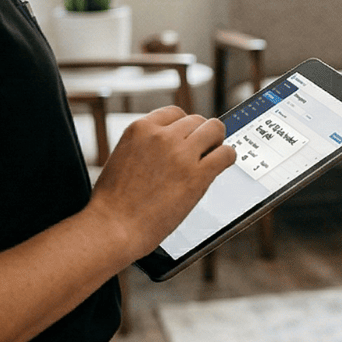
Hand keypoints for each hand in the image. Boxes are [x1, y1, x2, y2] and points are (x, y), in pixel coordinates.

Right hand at [87, 106, 235, 258]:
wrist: (113, 227)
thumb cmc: (114, 201)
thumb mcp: (122, 157)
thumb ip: (146, 145)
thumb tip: (172, 143)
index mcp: (140, 129)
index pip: (175, 114)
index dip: (184, 126)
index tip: (188, 137)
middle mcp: (161, 136)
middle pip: (197, 120)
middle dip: (200, 135)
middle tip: (202, 150)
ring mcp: (181, 154)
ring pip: (215, 129)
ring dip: (216, 142)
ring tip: (213, 156)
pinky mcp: (197, 174)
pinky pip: (226, 153)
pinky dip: (227, 157)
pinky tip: (222, 164)